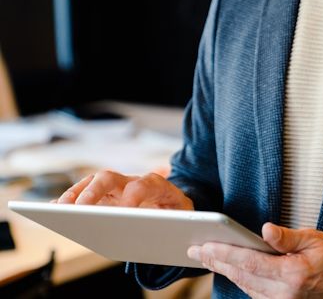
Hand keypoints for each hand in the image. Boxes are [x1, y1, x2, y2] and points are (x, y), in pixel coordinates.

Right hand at [55, 170, 192, 209]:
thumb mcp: (182, 215)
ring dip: (75, 194)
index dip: (132, 196)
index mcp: (156, 185)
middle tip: (79, 208)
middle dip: (94, 190)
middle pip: (110, 177)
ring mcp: (116, 188)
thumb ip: (171, 220)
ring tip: (60, 209)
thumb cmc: (176, 211)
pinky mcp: (104, 196)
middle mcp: (132, 182)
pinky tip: (56, 210)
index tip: (123, 211)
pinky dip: (70, 199)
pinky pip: (84, 193)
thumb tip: (153, 229)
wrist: (174, 203)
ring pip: (92, 183)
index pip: (144, 185)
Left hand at [187, 223, 322, 298]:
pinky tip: (228, 268)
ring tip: (206, 256)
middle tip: (194, 249)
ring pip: (244, 286)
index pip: (249, 263)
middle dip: (216, 261)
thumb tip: (265, 229)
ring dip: (224, 270)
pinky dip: (239, 279)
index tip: (204, 245)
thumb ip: (288, 237)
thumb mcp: (315, 239)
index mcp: (292, 275)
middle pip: (241, 276)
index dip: (224, 253)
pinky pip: (253, 292)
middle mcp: (283, 294)